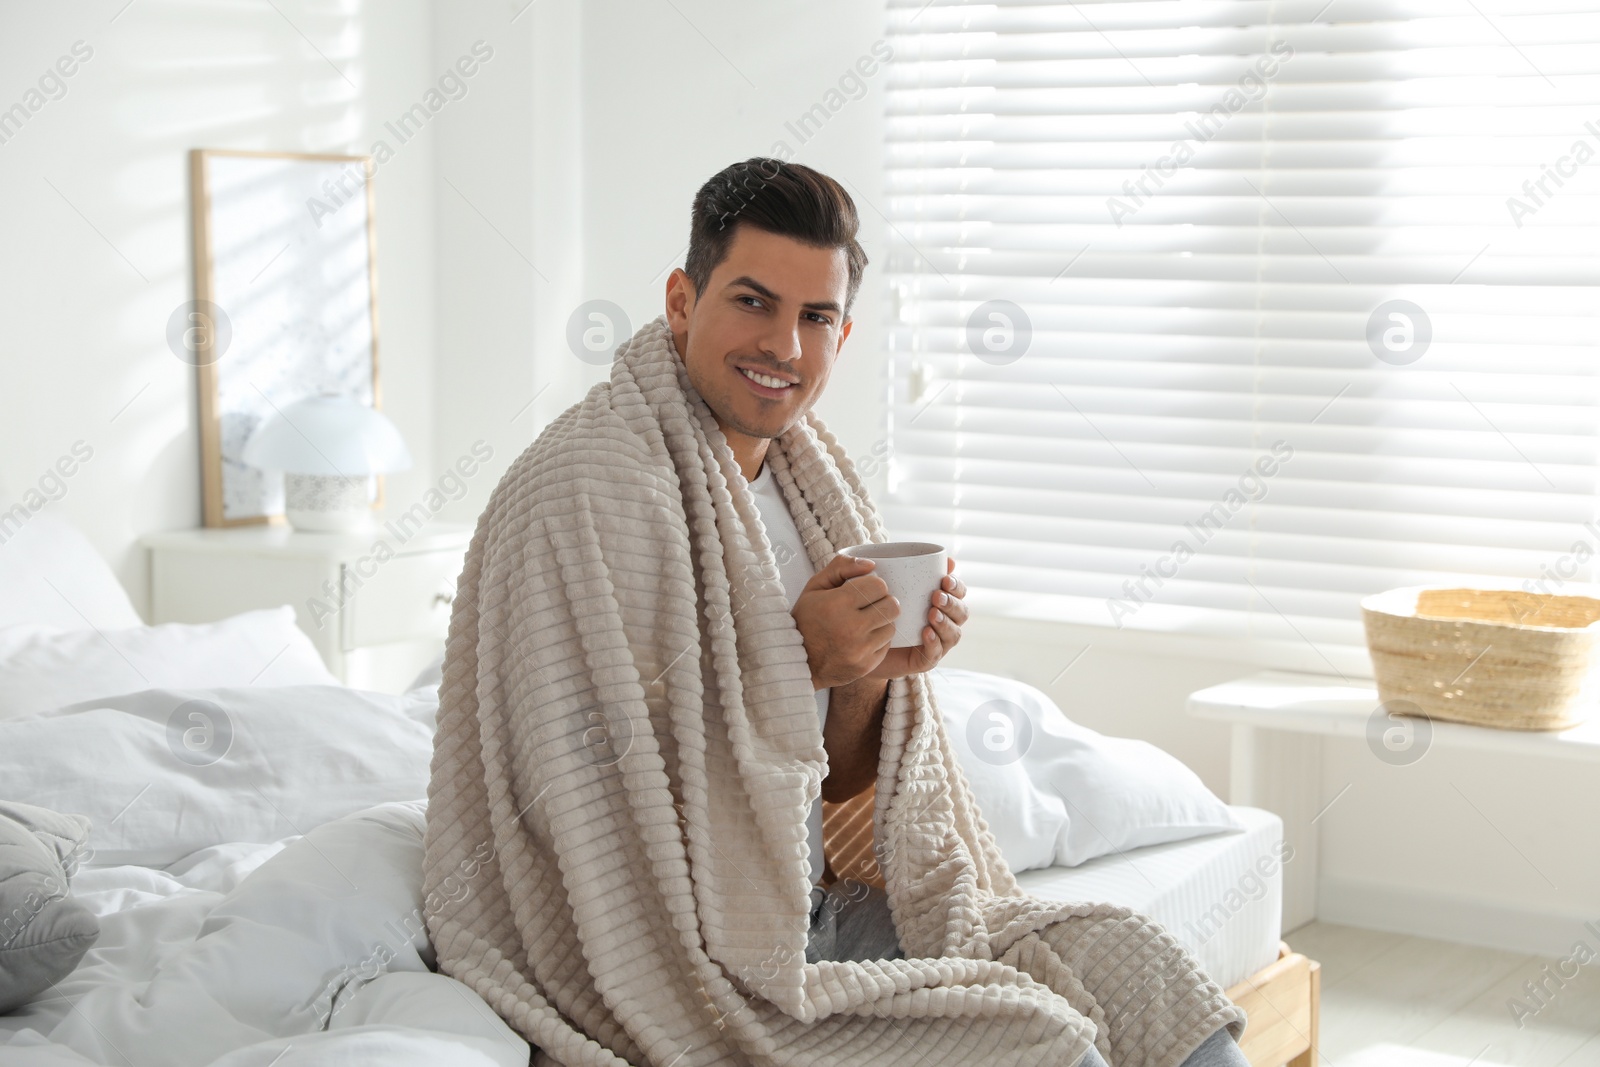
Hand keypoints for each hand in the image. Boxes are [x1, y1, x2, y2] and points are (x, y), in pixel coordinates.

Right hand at [790, 554, 896, 689]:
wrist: (796, 660)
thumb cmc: (806, 620)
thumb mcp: (815, 586)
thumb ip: (841, 566)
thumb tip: (871, 564)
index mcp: (838, 604)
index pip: (879, 586)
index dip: (872, 585)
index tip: (863, 591)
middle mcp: (851, 628)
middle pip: (892, 606)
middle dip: (882, 602)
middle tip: (868, 606)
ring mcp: (860, 650)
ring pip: (891, 626)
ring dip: (881, 622)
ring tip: (864, 623)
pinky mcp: (866, 666)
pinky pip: (886, 646)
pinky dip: (877, 641)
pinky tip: (861, 639)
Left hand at [866, 557, 966, 679]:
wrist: (854, 641)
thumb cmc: (869, 606)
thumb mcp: (880, 582)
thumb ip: (903, 566)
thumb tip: (930, 558)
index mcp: (936, 601)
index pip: (958, 592)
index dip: (957, 585)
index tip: (944, 578)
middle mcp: (940, 621)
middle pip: (961, 613)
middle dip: (953, 603)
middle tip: (936, 596)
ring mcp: (934, 642)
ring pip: (953, 634)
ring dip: (946, 623)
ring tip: (932, 614)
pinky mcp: (922, 660)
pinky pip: (935, 654)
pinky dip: (934, 643)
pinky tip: (925, 633)